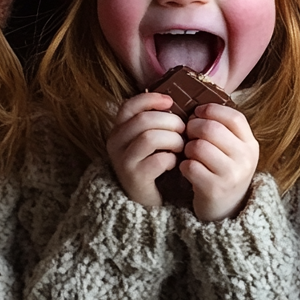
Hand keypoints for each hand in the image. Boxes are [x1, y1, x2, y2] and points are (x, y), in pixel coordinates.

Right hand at [106, 92, 185, 206]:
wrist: (147, 199)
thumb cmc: (154, 162)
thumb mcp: (151, 138)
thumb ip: (156, 120)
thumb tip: (173, 100)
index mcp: (119, 129)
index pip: (129, 105)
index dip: (150, 99)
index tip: (170, 101)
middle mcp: (115, 143)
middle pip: (143, 120)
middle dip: (170, 121)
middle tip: (183, 130)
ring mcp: (122, 161)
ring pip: (149, 137)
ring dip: (172, 140)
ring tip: (180, 147)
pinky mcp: (134, 178)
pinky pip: (157, 160)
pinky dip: (171, 160)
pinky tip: (174, 164)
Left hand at [181, 104, 258, 222]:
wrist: (227, 210)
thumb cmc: (224, 171)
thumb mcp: (233, 149)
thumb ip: (222, 128)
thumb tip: (197, 104)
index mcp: (250, 144)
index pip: (234, 117)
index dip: (212, 110)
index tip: (198, 113)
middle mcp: (245, 159)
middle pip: (212, 129)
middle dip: (193, 127)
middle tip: (188, 133)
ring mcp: (231, 175)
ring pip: (198, 147)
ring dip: (187, 148)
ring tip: (189, 153)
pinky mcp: (214, 189)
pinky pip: (190, 166)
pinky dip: (183, 165)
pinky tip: (187, 169)